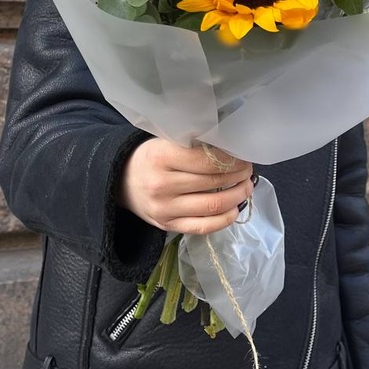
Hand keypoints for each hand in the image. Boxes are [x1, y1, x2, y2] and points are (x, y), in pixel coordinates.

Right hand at [120, 137, 253, 235]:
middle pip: (214, 182)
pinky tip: (235, 209)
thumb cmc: (151, 157)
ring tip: (246, 187)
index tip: (243, 156)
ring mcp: (165, 209)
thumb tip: (233, 150)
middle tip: (248, 169)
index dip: (232, 159)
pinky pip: (203, 227)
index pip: (208, 160)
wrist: (121, 181)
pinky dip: (225, 219)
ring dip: (237, 196)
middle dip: (239, 175)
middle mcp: (162, 185)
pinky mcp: (168, 226)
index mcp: (162, 157)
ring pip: (213, 205)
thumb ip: (194, 145)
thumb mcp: (166, 141)